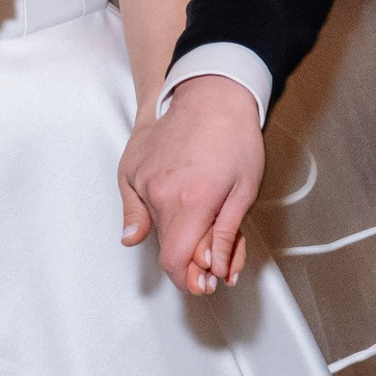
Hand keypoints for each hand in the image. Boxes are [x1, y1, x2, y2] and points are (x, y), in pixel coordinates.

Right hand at [118, 76, 261, 296]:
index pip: (176, 262)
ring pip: (156, 227)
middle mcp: (159, 194)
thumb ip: (223, 236)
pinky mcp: (131, 170)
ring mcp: (141, 181)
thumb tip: (212, 270)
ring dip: (179, 230)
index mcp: (191, 202)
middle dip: (194, 253)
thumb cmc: (235, 139)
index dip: (190, 279)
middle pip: (168, 246)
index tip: (205, 281)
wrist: (211, 94)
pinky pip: (139, 206)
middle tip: (218, 242)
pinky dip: (156, 211)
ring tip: (203, 210)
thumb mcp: (244, 192)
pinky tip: (175, 198)